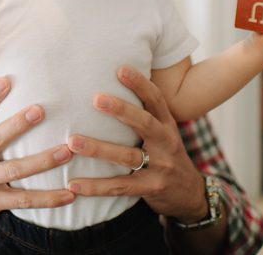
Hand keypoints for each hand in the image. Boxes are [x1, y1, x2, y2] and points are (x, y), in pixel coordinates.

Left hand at [66, 66, 207, 221]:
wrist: (189, 193)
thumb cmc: (165, 152)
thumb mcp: (162, 131)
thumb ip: (142, 112)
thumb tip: (110, 81)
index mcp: (167, 124)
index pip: (156, 99)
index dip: (140, 83)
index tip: (121, 69)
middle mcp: (166, 143)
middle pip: (144, 123)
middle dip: (121, 110)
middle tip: (96, 99)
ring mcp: (160, 167)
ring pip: (127, 156)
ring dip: (98, 149)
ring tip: (72, 142)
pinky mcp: (150, 189)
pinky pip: (119, 187)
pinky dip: (95, 186)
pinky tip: (74, 184)